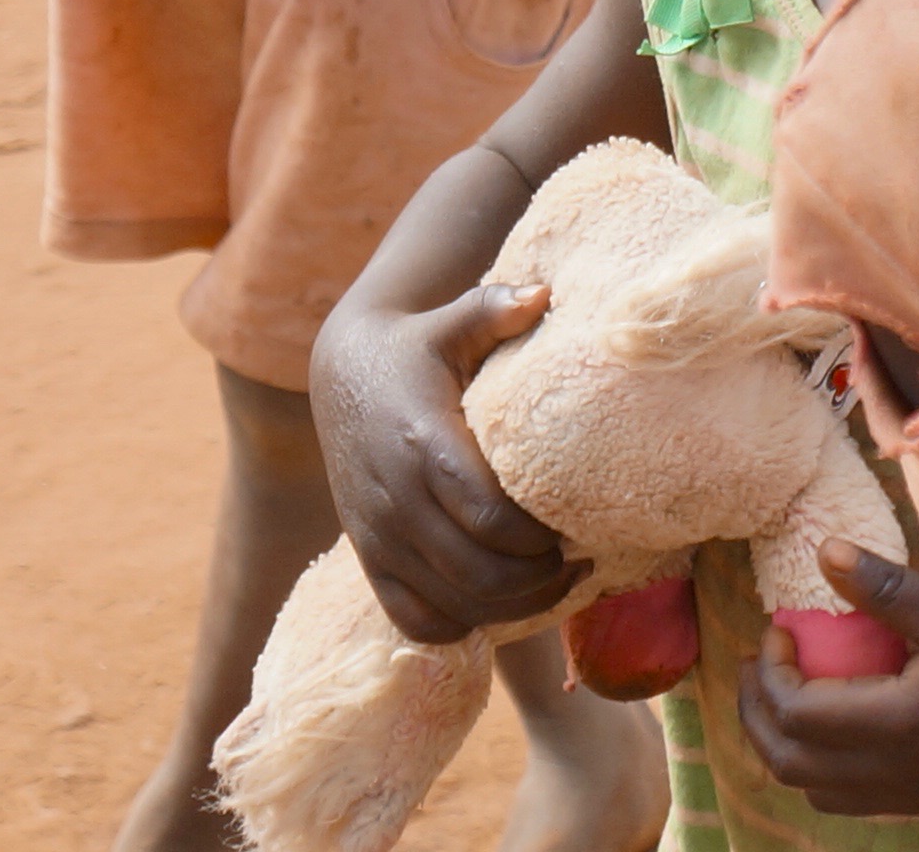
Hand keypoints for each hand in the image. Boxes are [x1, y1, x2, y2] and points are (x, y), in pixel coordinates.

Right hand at [310, 282, 584, 644]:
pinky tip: (497, 600)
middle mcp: (397, 501)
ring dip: (512, 607)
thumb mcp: (452, 320)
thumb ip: (495, 307)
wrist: (341, 377)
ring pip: (453, 606)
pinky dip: (460, 624)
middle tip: (577, 561)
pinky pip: (415, 621)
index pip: (489, 518)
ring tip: (553, 582)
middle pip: (479, 573)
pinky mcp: (370, 560)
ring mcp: (378, 538)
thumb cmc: (417, 347)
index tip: (574, 527)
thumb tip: (545, 293)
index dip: (538, 538)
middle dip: (539, 579)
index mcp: (423, 445)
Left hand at [734, 544, 918, 819]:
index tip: (778, 630)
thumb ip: (883, 588)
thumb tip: (822, 551)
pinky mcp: (913, 801)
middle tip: (757, 662)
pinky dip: (811, 765)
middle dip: (756, 710)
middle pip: (786, 760)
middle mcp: (889, 772)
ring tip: (780, 691)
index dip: (772, 673)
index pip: (797, 714)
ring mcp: (900, 795)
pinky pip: (836, 798)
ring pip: (807, 787)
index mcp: (895, 725)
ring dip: (779, 742)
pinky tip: (824, 724)